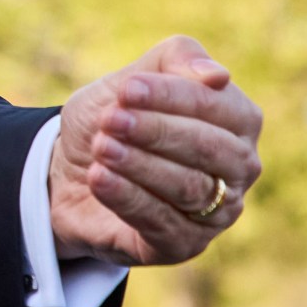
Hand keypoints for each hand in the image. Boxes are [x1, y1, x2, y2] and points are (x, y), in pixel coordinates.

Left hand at [49, 35, 262, 265]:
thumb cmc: (114, 119)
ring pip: (189, 188)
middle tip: (110, 120)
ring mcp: (217, 212)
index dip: (173, 96)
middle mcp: (239, 169)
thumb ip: (174, 61)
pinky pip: (163, 223)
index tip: (127, 89)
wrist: (67, 171)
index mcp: (239, 120)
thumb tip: (219, 75)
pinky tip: (99, 179)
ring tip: (102, 147)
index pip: (218, 106)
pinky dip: (128, 198)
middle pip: (210, 149)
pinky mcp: (185, 245)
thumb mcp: (132, 81)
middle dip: (157, 131)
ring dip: (140, 165)